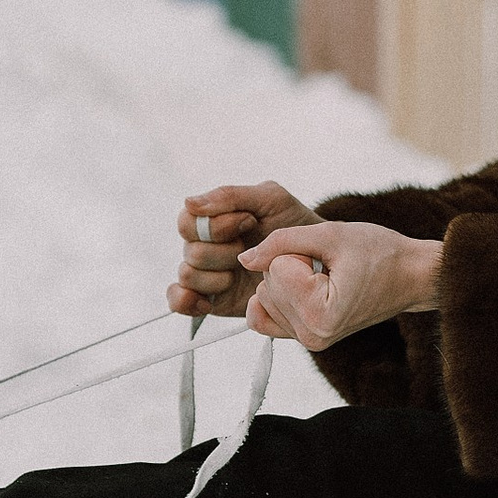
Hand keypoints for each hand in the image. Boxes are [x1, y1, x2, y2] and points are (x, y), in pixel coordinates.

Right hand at [170, 181, 309, 318]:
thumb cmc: (294, 225)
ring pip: (187, 275)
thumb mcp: (270, 199)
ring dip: (216, 276)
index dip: (216, 225)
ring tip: (245, 275)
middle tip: (250, 253)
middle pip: (190, 250)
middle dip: (223, 252)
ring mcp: (209, 274)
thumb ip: (231, 196)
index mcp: (214, 219)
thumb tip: (189, 202)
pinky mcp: (213, 300)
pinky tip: (209, 301)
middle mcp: (207, 246)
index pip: (188, 220)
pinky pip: (180, 302)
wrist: (318, 259)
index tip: (249, 222)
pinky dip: (187, 302)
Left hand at [239, 222, 443, 351]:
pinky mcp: (306, 339)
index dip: (300, 253)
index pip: (275, 269)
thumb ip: (282, 241)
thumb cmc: (382, 253)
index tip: (332, 260)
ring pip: (263, 296)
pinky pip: (263, 318)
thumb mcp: (332, 234)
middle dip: (292, 266)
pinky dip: (276, 298)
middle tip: (330, 268)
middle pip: (266, 285)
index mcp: (321, 315)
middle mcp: (312, 336)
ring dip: (287, 280)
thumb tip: (243, 258)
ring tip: (326, 278)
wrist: (411, 277)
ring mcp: (309, 341)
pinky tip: (301, 289)